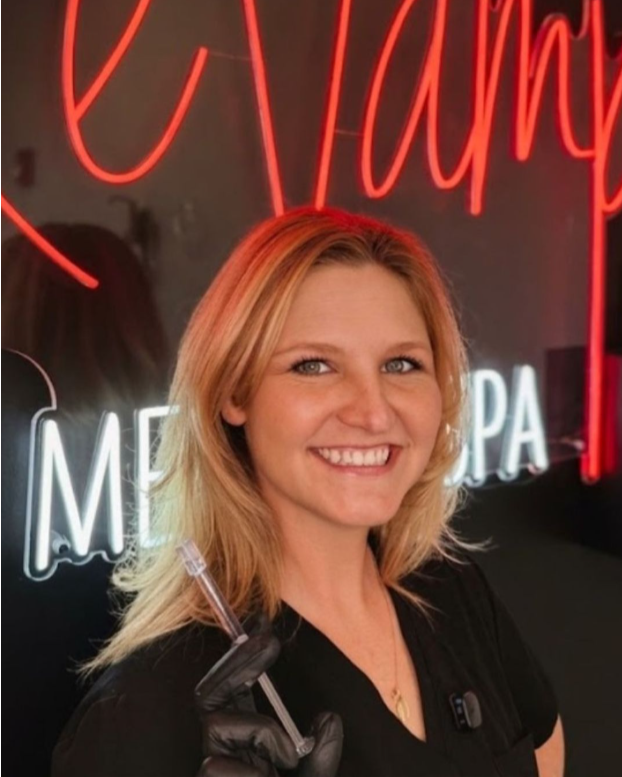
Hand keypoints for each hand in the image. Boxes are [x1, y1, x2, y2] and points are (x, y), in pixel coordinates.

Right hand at [195, 614, 342, 776]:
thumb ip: (321, 752)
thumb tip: (329, 718)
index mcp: (246, 744)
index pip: (233, 691)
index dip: (243, 657)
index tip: (264, 628)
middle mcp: (224, 751)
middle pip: (210, 693)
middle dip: (238, 660)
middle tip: (268, 641)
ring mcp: (212, 768)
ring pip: (216, 724)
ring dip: (260, 732)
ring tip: (287, 759)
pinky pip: (216, 765)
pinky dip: (250, 774)